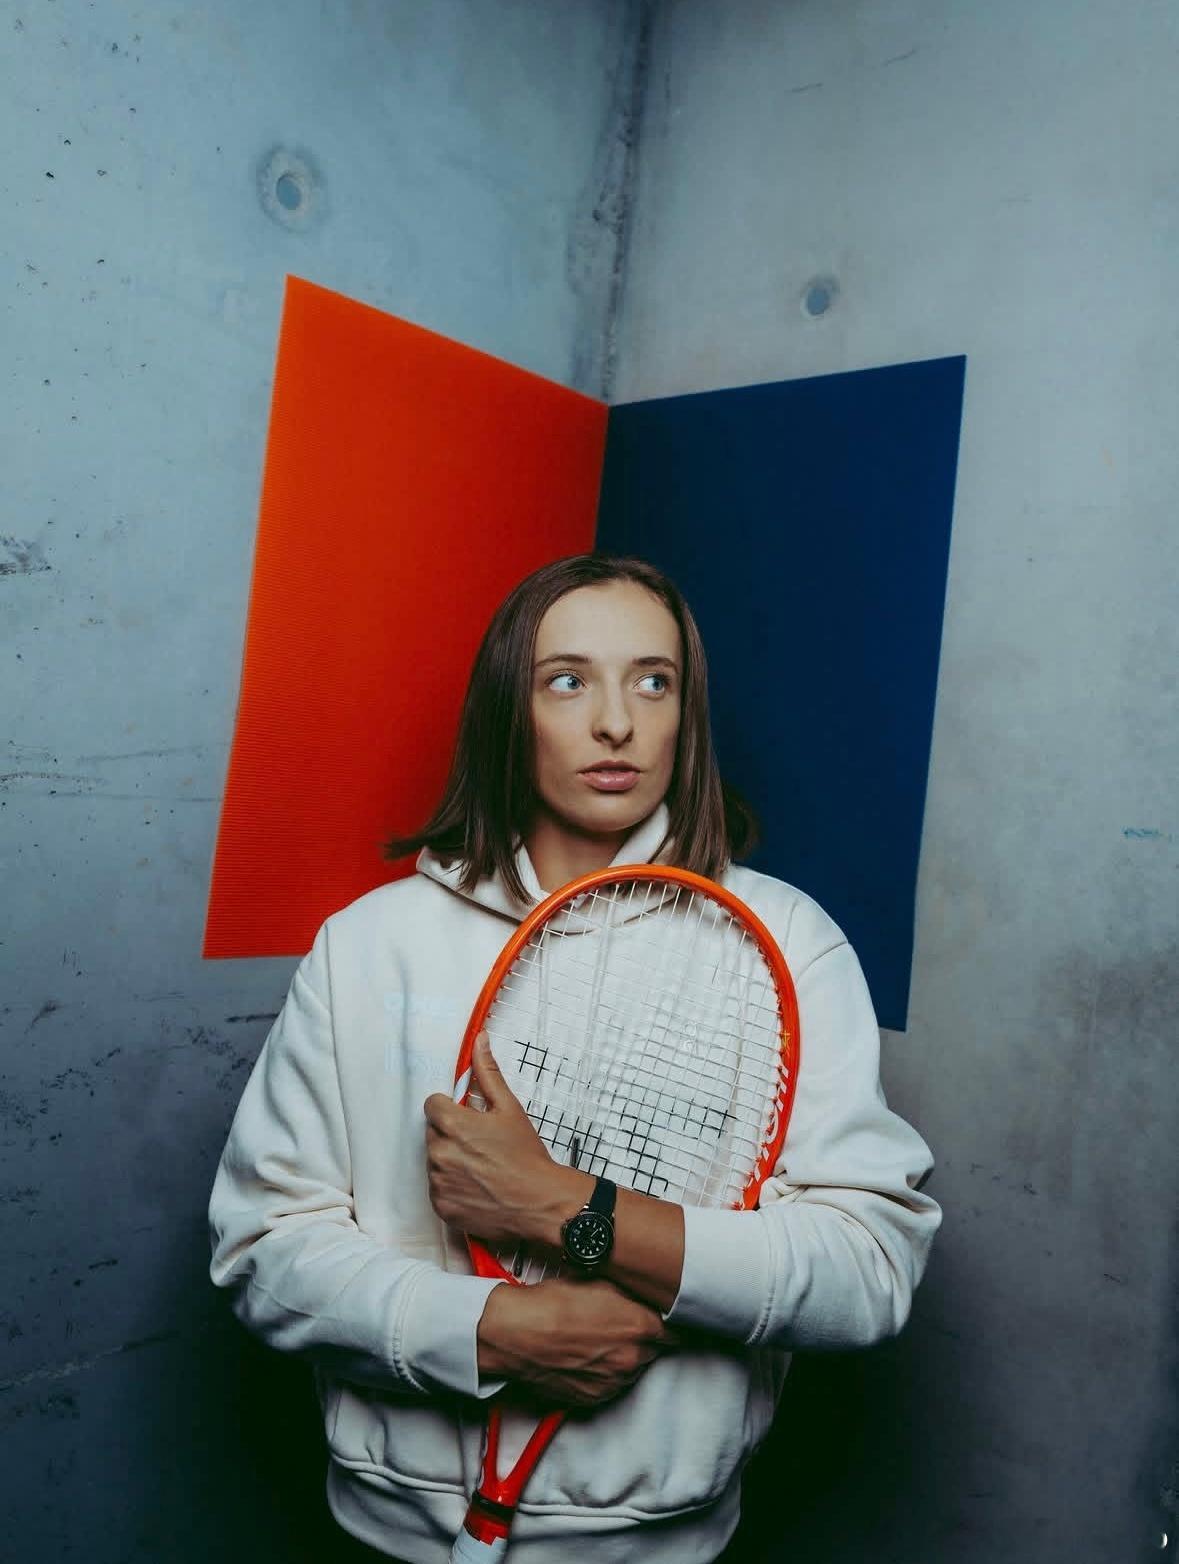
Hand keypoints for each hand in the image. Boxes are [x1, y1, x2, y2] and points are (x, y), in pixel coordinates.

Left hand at [424, 1034, 586, 1244]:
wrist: (539, 1202)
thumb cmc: (526, 1157)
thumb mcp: (510, 1109)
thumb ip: (488, 1073)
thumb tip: (479, 1042)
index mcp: (453, 1124)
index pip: (432, 1106)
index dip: (450, 1109)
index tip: (467, 1119)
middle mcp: (440, 1153)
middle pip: (433, 1133)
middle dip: (451, 1134)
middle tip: (480, 1145)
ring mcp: (438, 1182)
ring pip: (435, 1160)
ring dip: (450, 1160)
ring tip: (480, 1168)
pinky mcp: (441, 1206)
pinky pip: (438, 1188)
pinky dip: (452, 1187)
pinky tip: (476, 1187)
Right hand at [476, 1276, 673, 1408]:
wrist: (518, 1333)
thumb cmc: (553, 1303)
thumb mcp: (601, 1283)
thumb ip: (633, 1295)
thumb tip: (648, 1299)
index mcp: (640, 1328)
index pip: (674, 1332)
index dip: (667, 1324)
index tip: (661, 1320)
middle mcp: (632, 1359)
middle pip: (652, 1351)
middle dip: (643, 1339)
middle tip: (620, 1325)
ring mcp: (613, 1382)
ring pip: (631, 1369)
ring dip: (623, 1357)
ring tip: (597, 1339)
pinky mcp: (594, 1398)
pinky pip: (610, 1385)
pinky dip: (604, 1374)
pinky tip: (585, 1355)